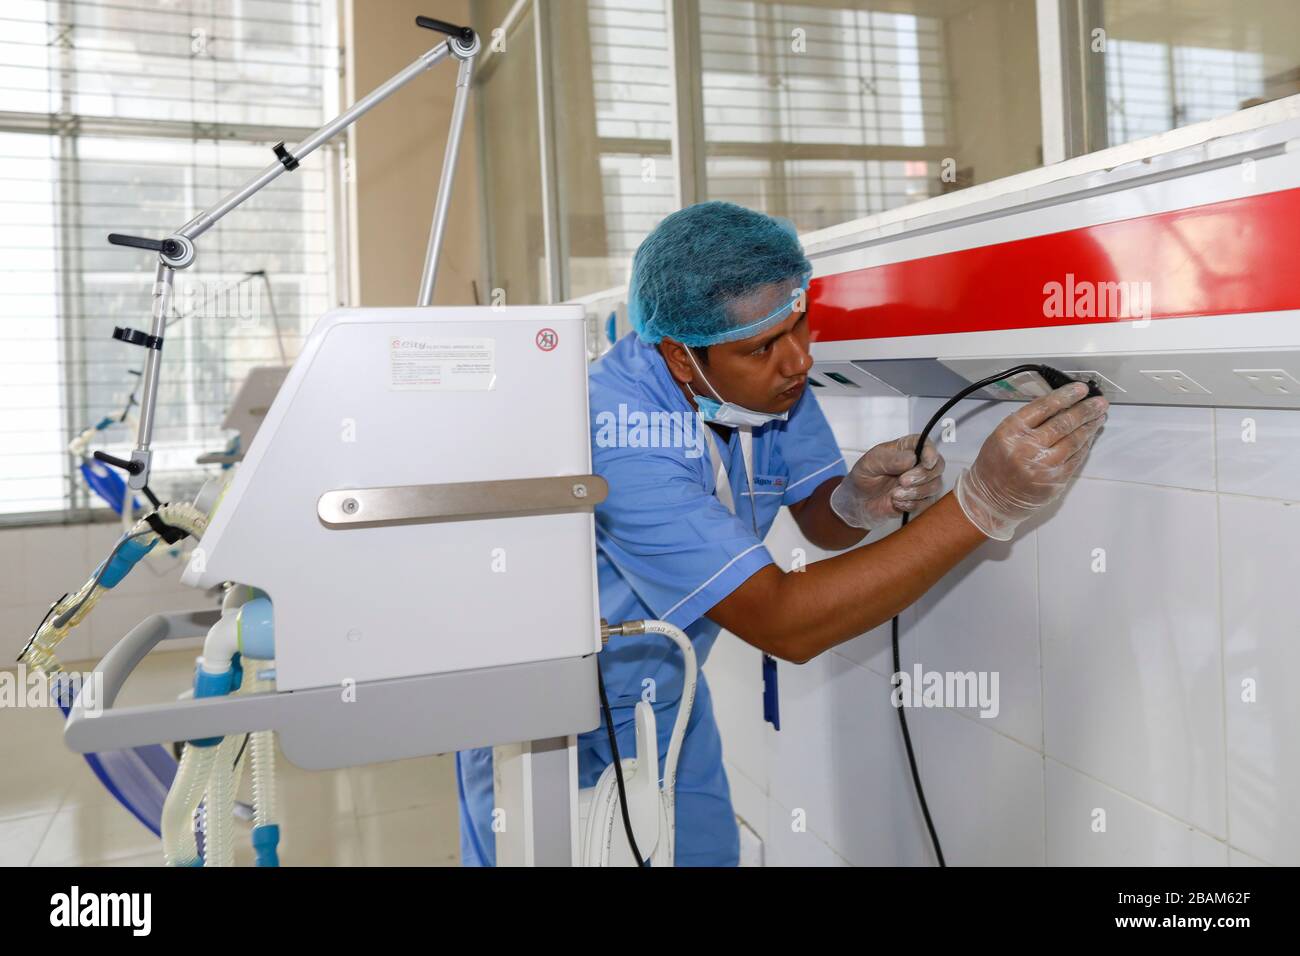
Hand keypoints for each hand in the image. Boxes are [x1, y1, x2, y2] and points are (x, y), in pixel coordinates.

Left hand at [829, 433, 944, 529]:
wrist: (858, 502)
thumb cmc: (864, 476)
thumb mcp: (870, 463)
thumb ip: (889, 459)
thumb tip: (912, 458)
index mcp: (906, 449)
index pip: (926, 444)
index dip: (931, 452)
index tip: (927, 462)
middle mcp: (917, 464)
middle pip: (937, 466)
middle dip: (923, 476)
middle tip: (902, 481)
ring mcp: (920, 482)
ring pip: (935, 485)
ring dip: (916, 492)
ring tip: (894, 494)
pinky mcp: (919, 499)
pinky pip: (927, 503)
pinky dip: (912, 504)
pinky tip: (896, 502)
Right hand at [956, 382, 1108, 539]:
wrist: (991, 500)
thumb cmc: (994, 465)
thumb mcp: (1001, 436)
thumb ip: (1026, 422)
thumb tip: (1057, 406)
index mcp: (1011, 432)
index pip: (1044, 407)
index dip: (1065, 396)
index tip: (1081, 389)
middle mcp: (1028, 447)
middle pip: (1063, 423)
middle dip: (1085, 410)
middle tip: (1099, 402)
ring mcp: (1044, 465)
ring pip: (1074, 441)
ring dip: (1090, 426)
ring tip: (1100, 416)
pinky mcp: (1055, 480)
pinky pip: (1075, 458)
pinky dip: (1085, 446)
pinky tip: (1090, 436)